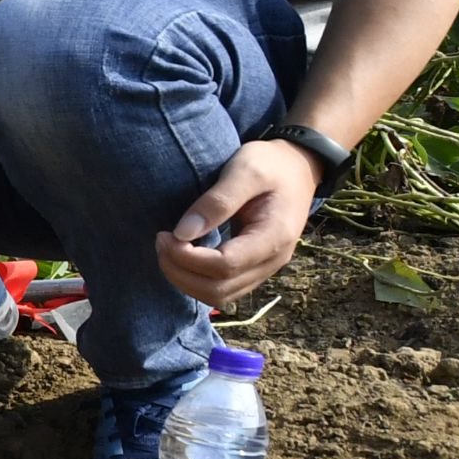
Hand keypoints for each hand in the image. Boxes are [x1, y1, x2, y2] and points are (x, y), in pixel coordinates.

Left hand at [157, 139, 322, 306]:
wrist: (297, 168)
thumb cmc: (270, 164)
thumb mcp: (246, 169)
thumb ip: (218, 201)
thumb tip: (183, 233)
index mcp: (275, 236)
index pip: (225, 266)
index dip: (187, 257)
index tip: (165, 234)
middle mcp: (273, 260)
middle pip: (219, 288)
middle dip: (180, 271)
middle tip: (160, 240)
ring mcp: (265, 268)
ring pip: (219, 295)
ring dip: (185, 280)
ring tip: (167, 249)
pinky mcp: (254, 268)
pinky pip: (223, 289)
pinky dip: (195, 280)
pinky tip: (181, 256)